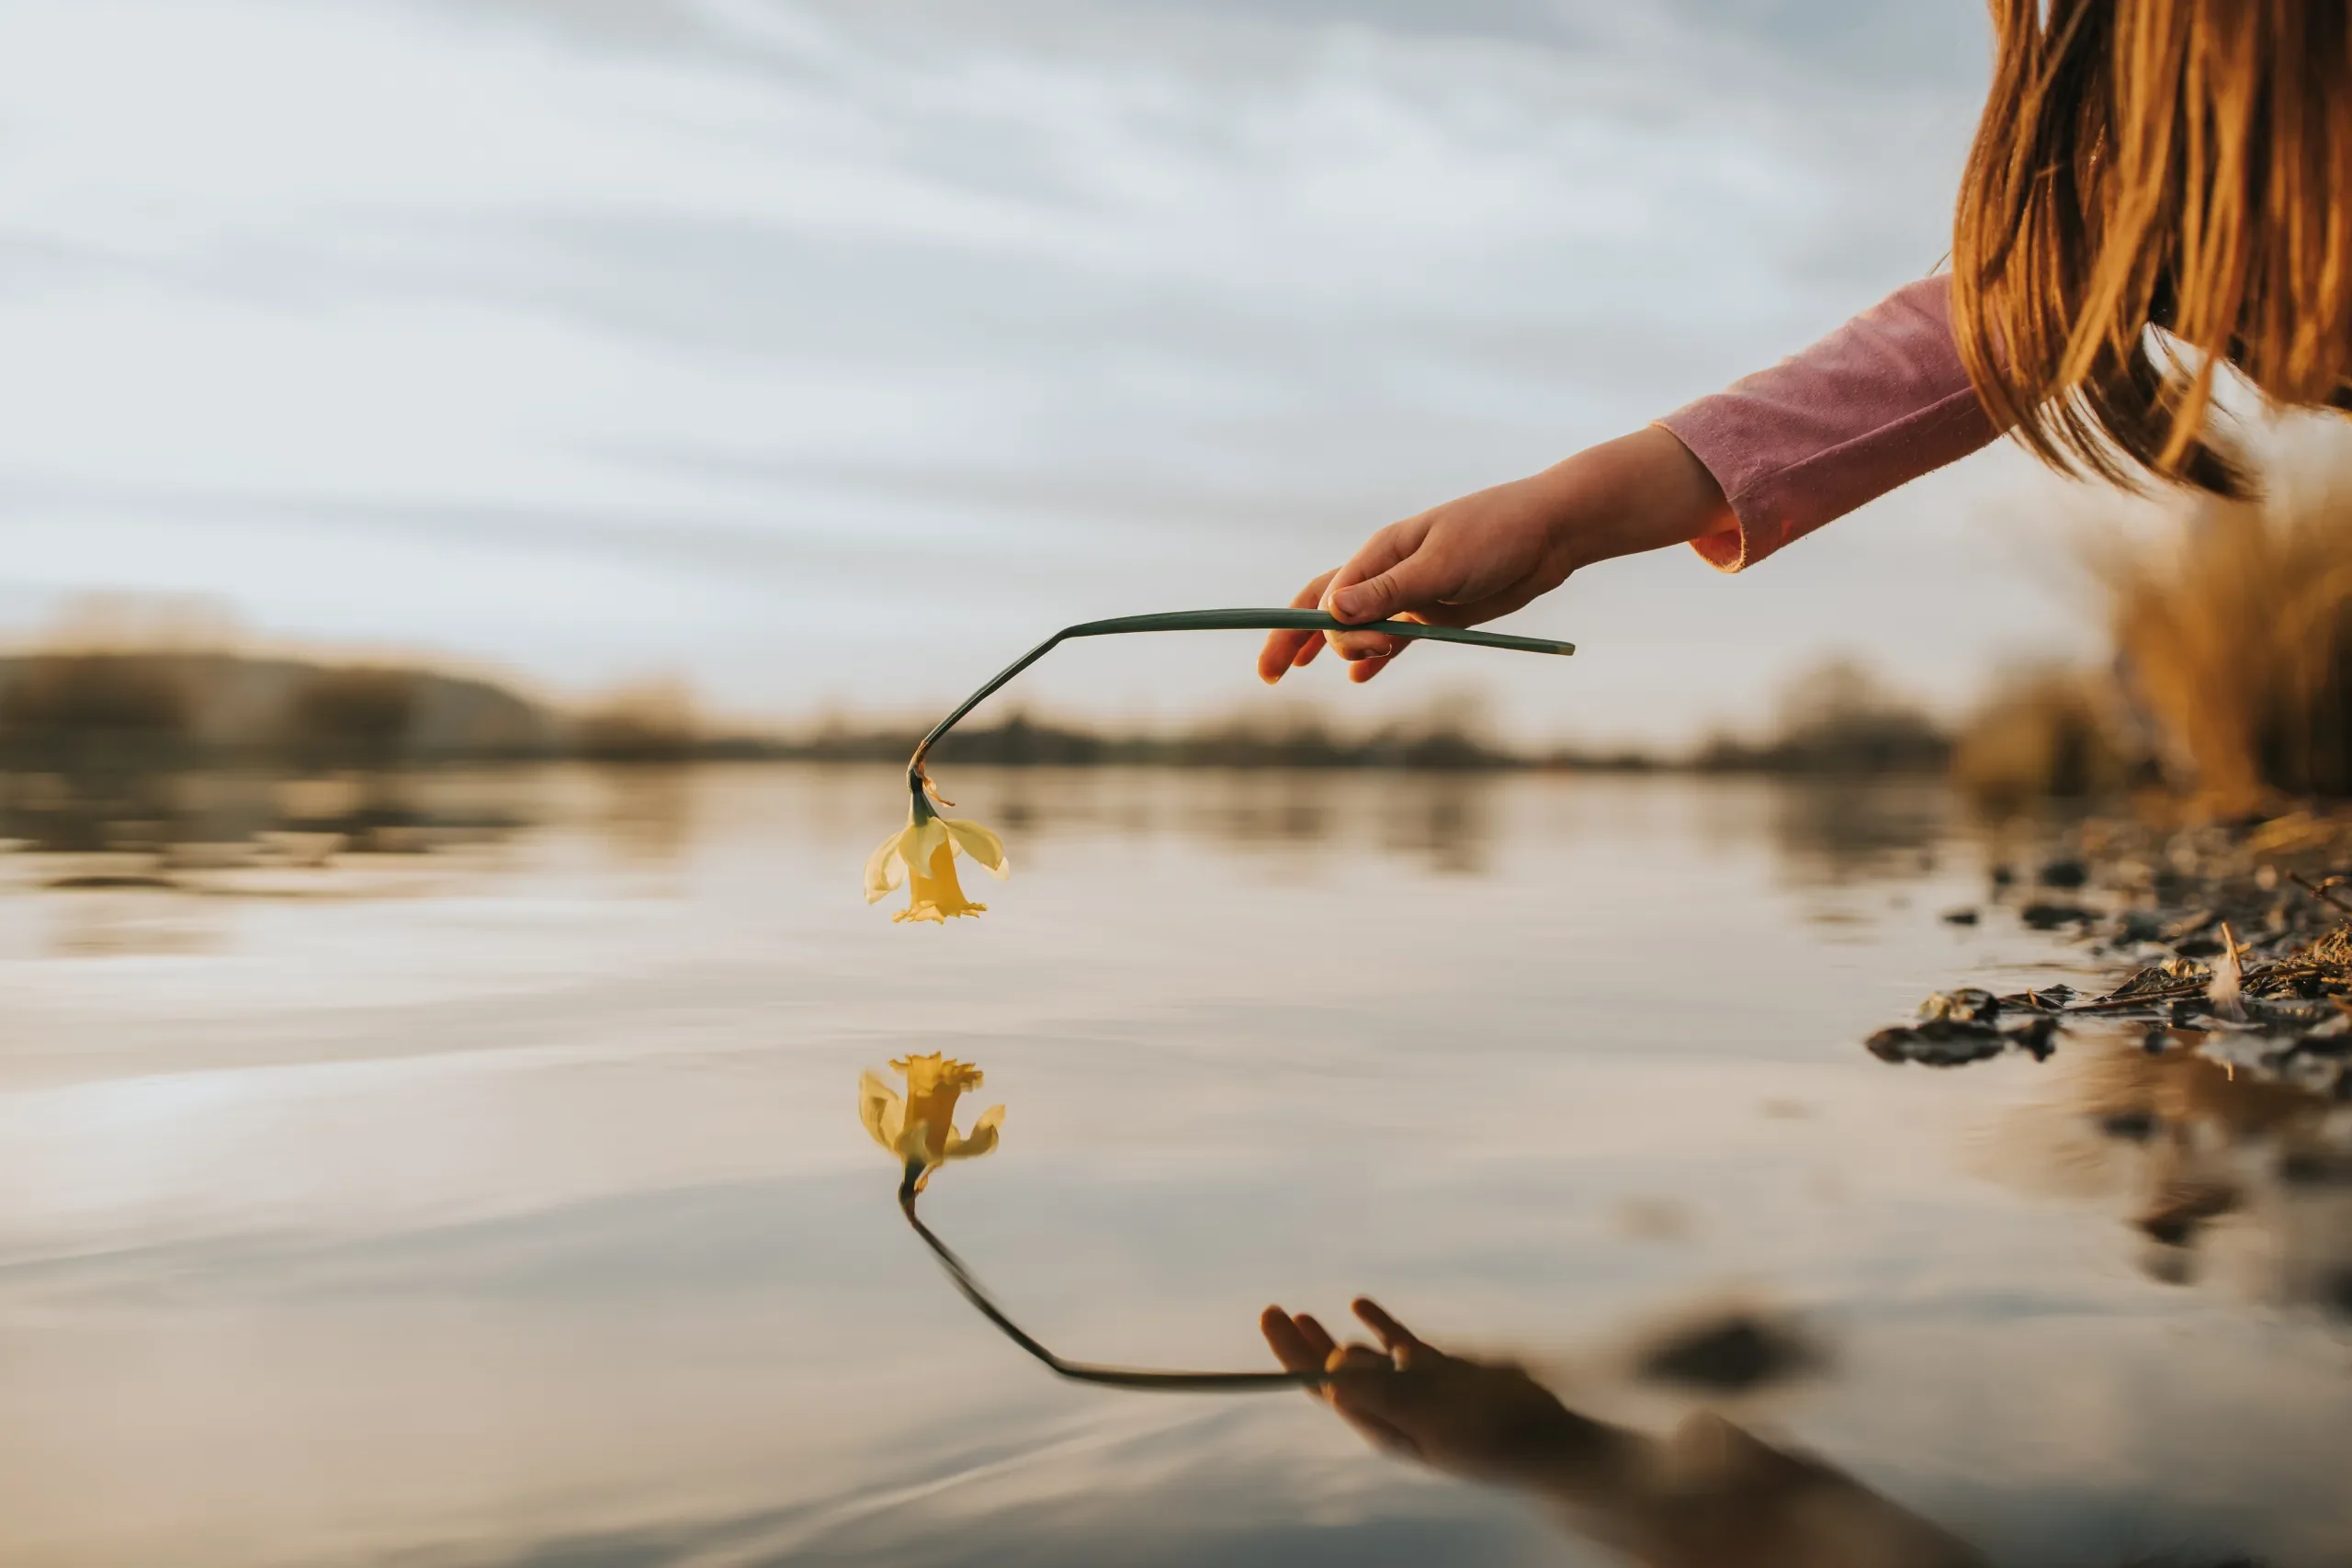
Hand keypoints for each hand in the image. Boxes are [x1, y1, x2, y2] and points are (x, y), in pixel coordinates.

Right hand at [1256, 425, 1731, 683]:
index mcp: (1381, 553)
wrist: (1552, 532)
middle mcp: (1389, 573)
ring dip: (1345, 650)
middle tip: (1274, 676)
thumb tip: (1333, 612)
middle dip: (1298, 641)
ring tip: (1336, 672)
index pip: (1324, 594)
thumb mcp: (1442, 563)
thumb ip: (1389, 590)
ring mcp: (1412, 593)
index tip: (1279, 663)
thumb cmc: (1498, 534)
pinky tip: (1361, 678)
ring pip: (1361, 627)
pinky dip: (1376, 657)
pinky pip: (1396, 638)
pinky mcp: (1438, 612)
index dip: (1294, 628)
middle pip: (1330, 611)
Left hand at [1260, 1297, 1601, 1485]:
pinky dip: (1380, 1326)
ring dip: (1332, 1340)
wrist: (1547, 1437)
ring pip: (1364, 1361)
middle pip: (1335, 1375)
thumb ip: (1384, 1394)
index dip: (1293, 1357)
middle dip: (1301, 1345)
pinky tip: (1359, 1307)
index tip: (1274, 1321)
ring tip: (1301, 1317)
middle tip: (1271, 1310)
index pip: (1325, 1389)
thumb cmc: (1489, 1435)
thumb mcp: (1431, 1417)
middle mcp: (1394, 1408)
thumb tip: (1329, 1375)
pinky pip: (1401, 1346)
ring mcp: (1418, 1390)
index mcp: (1383, 1425)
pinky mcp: (1443, 1374)